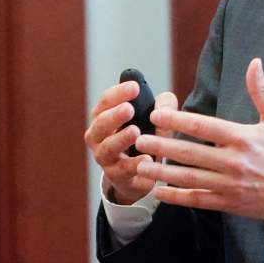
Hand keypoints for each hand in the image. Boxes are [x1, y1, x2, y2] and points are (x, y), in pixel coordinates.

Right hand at [84, 80, 178, 205]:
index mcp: (105, 117)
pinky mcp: (116, 176)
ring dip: (121, 139)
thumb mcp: (158, 118)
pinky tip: (147, 159)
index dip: (118, 93)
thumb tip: (164, 107)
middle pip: (100, 124)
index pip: (106, 101)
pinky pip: (123, 170)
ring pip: (107, 148)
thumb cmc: (147, 136)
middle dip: (114, 115)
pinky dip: (135, 164)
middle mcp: (99, 136)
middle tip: (128, 109)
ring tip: (135, 131)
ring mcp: (105, 157)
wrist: (143, 172)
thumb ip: (164, 106)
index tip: (135, 87)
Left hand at [133, 58, 263, 219]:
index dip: (177, 120)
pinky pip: (198, 200)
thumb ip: (261, 90)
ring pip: (189, 178)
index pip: (203, 126)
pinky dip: (177, 197)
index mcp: (243, 137)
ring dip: (162, 172)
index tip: (158, 115)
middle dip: (162, 145)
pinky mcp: (230, 202)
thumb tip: (254, 63)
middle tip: (140, 139)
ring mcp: (231, 184)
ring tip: (141, 165)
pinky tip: (159, 192)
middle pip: (190, 153)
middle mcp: (234, 161)